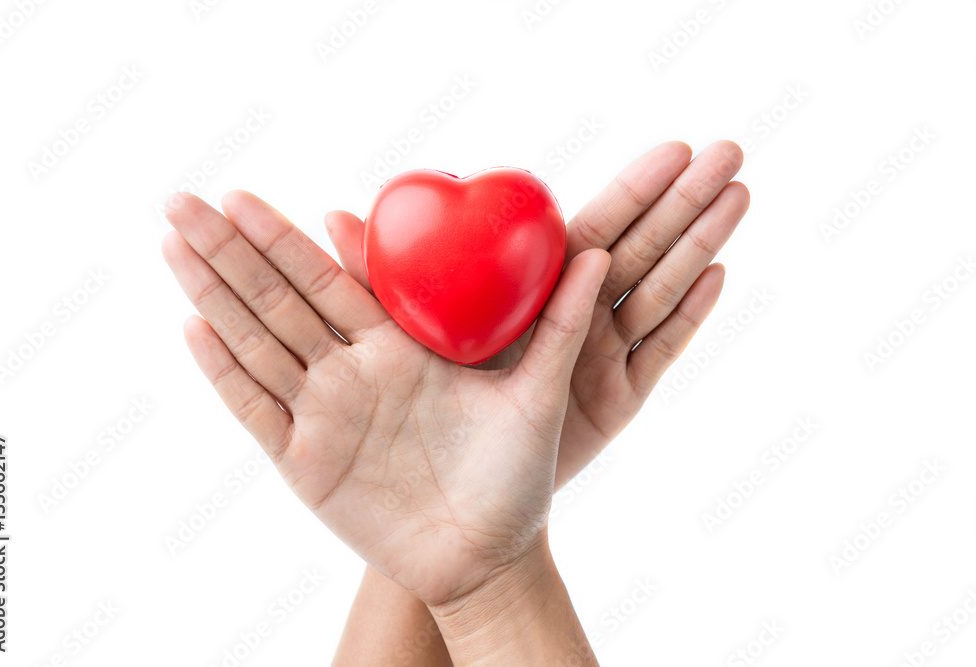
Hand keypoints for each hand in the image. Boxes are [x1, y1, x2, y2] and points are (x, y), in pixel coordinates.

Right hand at [162, 190, 609, 608]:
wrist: (491, 554)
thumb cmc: (518, 474)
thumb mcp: (538, 392)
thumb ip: (558, 323)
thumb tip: (599, 251)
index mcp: (398, 345)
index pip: (331, 278)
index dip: (287, 238)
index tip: (248, 193)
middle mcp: (351, 370)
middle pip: (278, 298)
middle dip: (229, 250)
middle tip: (182, 199)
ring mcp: (322, 413)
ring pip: (256, 342)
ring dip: (212, 293)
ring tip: (171, 241)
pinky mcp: (303, 462)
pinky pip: (256, 409)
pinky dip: (224, 371)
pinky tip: (192, 326)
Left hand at [326, 140, 748, 486]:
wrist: (451, 502)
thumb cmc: (424, 415)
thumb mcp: (406, 344)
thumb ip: (382, 280)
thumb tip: (332, 214)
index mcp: (531, 293)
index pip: (593, 226)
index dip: (633, 186)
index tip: (671, 146)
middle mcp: (575, 318)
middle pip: (641, 246)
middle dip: (685, 199)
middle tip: (730, 150)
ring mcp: (603, 358)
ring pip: (660, 288)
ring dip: (700, 241)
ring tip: (740, 193)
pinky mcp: (618, 402)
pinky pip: (660, 354)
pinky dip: (690, 317)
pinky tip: (719, 274)